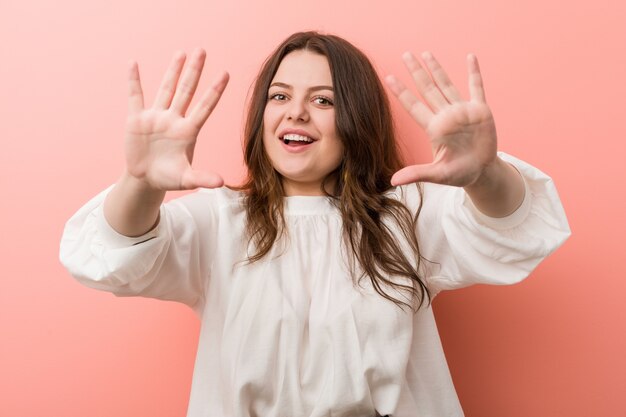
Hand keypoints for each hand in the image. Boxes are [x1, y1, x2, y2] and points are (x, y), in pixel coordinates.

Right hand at [125, 48, 228, 190]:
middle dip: (194, 71)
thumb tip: (221, 183)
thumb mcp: (186, 179)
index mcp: (188, 131)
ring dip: (173, 71)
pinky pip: (135, 96)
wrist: (145, 179)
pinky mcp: (137, 119)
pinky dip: (133, 81)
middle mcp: (174, 120)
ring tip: (181, 53)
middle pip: (186, 91)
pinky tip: (133, 64)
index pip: (204, 107)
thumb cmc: (168, 178)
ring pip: (166, 89)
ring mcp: (156, 117)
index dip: (214, 91)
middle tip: (202, 50)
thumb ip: (202, 178)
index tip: (225, 74)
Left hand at [385, 52, 496, 186]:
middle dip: (416, 72)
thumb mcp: (437, 174)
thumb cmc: (459, 173)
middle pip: (427, 89)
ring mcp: (462, 111)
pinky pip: (476, 87)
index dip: (402, 92)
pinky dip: (474, 72)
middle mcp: (445, 116)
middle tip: (405, 54)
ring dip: (437, 69)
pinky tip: (470, 57)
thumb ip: (417, 173)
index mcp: (434, 128)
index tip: (388, 77)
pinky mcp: (480, 110)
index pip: (413, 106)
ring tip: (426, 53)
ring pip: (446, 84)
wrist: (482, 172)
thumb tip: (393, 182)